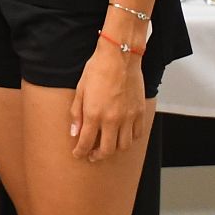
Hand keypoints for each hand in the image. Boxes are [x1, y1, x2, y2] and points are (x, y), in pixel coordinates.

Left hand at [69, 41, 144, 162]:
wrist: (119, 58)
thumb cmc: (97, 70)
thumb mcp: (80, 90)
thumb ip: (76, 113)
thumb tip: (74, 132)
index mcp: (94, 114)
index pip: (86, 141)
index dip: (81, 151)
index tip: (78, 154)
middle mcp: (112, 119)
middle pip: (107, 150)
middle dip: (97, 156)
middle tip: (92, 156)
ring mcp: (128, 117)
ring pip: (124, 146)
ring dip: (114, 150)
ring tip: (107, 146)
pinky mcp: (140, 113)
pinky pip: (137, 134)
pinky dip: (130, 139)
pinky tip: (122, 136)